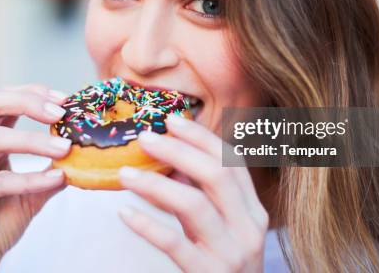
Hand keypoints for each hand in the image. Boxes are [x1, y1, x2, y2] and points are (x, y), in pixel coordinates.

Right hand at [0, 85, 71, 271]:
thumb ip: (53, 168)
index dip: (33, 92)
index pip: (4, 98)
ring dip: (34, 140)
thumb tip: (85, 152)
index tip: (65, 100)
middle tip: (61, 113)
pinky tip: (56, 179)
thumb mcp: (33, 189)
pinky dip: (29, 179)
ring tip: (66, 148)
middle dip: (28, 101)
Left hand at [118, 114, 268, 272]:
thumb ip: (202, 193)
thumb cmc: (222, 263)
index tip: (172, 119)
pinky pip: (175, 244)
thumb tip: (170, 160)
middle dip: (178, 150)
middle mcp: (249, 227)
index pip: (231, 161)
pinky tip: (125, 213)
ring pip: (194, 204)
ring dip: (156, 184)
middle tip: (144, 138)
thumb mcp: (222, 226)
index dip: (202, 136)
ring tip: (125, 174)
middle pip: (215, 174)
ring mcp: (232, 252)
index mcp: (253, 209)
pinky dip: (148, 225)